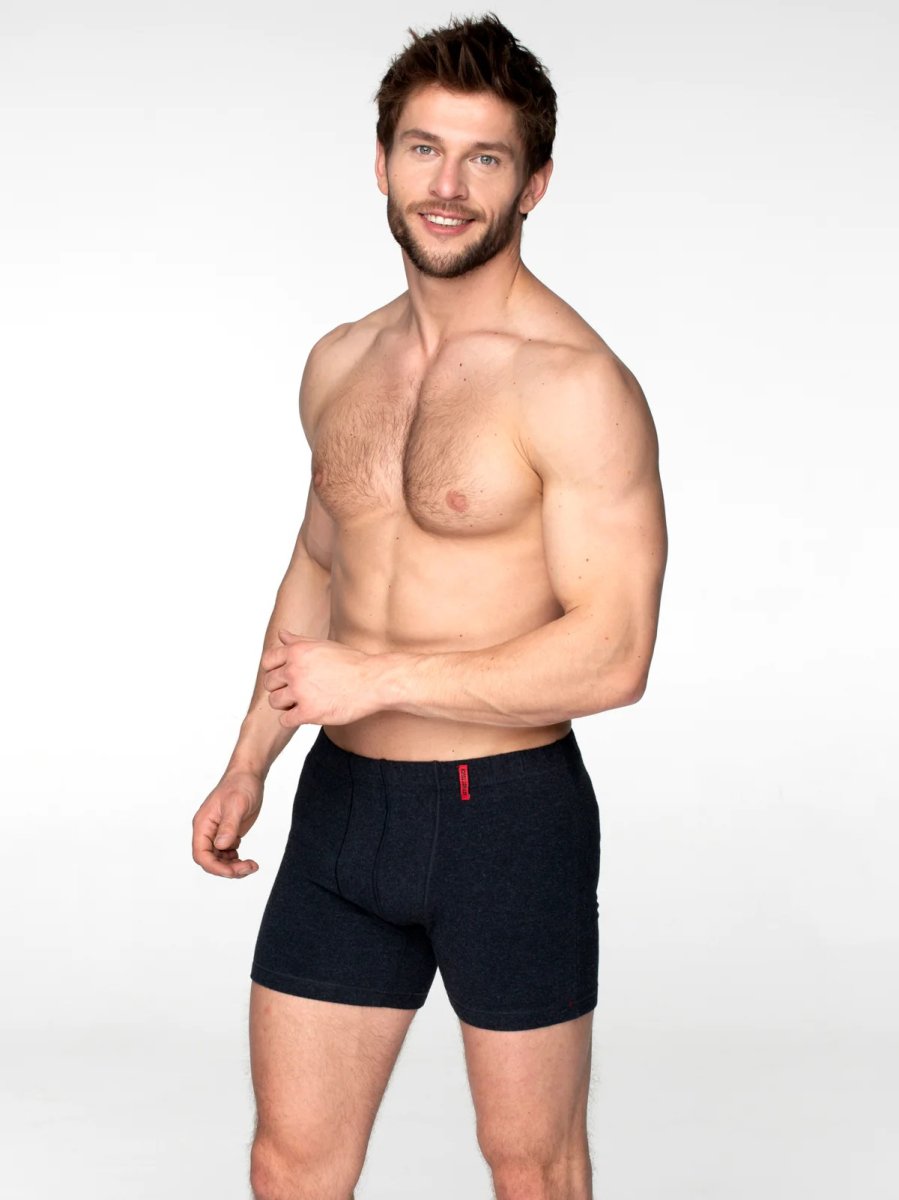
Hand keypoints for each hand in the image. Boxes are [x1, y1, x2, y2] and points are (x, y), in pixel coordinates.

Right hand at [192, 770, 262, 878]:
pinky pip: (227, 855)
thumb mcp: (236, 805)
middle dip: (228, 869)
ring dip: (233, 867)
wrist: (249, 775)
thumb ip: (228, 826)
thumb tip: (221, 846)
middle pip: (210, 860)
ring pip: (219, 860)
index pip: (201, 854)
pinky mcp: (227, 834)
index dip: (215, 867)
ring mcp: (217, 833)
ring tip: (251, 865)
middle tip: (249, 867)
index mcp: (203, 824)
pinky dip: (236, 861)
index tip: (233, 871)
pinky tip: (247, 859)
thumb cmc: (240, 785)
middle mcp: (207, 831)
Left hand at [260, 629, 384, 727]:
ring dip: (286, 704)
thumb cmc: (352, 663)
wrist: (374, 681)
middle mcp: (295, 669)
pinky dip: (294, 719)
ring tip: (304, 701)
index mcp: (297, 651)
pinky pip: (285, 720)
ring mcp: (300, 692)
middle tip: (300, 690)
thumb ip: (298, 641)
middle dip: (281, 687)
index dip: (275, 670)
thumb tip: (281, 634)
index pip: (267, 661)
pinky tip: (307, 713)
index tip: (287, 676)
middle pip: (269, 683)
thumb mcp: (323, 645)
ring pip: (275, 702)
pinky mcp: (308, 712)